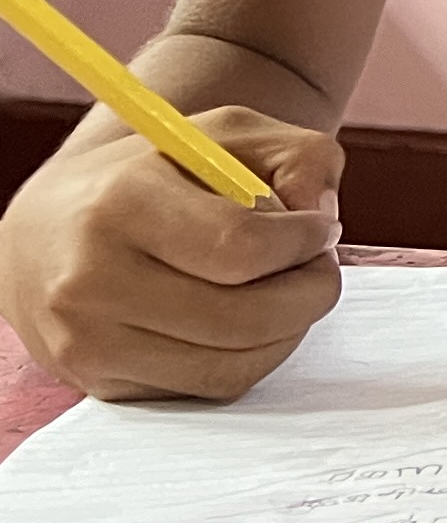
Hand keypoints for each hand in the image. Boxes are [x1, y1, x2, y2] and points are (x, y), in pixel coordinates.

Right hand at [0, 110, 348, 402]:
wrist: (47, 228)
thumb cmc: (153, 176)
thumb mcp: (226, 134)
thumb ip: (297, 155)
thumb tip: (322, 217)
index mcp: (121, 202)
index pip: (240, 248)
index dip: (303, 244)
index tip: (321, 230)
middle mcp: (92, 280)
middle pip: (242, 320)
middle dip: (310, 295)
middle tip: (319, 268)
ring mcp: (87, 342)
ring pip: (229, 367)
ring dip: (285, 333)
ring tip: (285, 291)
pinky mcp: (96, 384)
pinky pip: (204, 389)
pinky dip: (246, 359)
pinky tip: (243, 318)